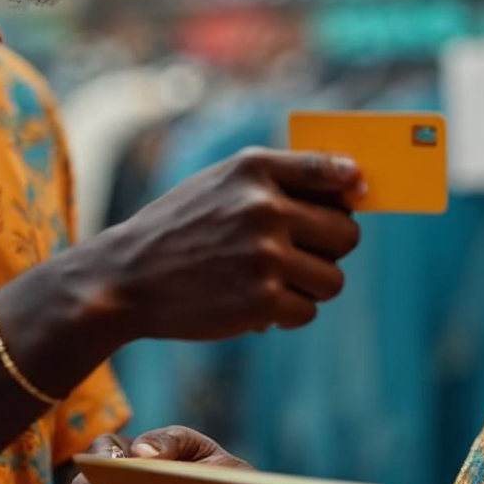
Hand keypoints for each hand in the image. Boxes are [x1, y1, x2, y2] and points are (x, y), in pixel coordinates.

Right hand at [94, 148, 363, 341]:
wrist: (125, 278)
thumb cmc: (179, 229)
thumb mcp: (219, 183)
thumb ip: (277, 180)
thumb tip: (353, 186)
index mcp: (254, 168)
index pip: (328, 169)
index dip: (351, 185)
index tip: (358, 193)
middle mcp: (264, 206)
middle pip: (346, 233)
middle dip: (329, 250)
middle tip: (299, 256)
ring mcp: (265, 253)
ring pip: (332, 278)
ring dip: (309, 287)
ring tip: (272, 282)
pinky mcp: (262, 298)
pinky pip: (308, 310)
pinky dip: (288, 314)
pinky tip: (256, 305)